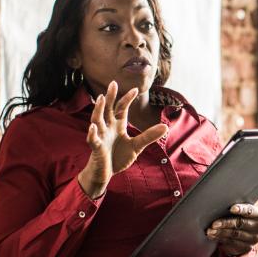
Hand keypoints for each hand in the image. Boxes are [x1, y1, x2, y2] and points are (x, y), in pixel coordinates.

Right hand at [77, 81, 167, 198]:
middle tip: (113, 83)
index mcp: (117, 125)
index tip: (135, 89)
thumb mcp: (137, 146)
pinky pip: (93, 139)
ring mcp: (100, 136)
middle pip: (107, 109)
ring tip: (100, 98)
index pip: (121, 109)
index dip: (127, 99)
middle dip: (110, 97)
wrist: (105, 173)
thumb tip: (165, 127)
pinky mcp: (96, 148)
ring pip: (97, 120)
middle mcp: (107, 128)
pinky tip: (92, 127)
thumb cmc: (118, 157)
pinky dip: (92, 134)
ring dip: (98, 109)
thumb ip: (149, 136)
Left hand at [208, 204, 257, 256]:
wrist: (244, 234)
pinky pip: (231, 242)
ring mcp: (254, 238)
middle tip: (214, 223)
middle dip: (226, 223)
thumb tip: (218, 205)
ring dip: (220, 232)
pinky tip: (212, 236)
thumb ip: (235, 208)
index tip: (232, 209)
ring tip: (210, 230)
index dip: (242, 209)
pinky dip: (220, 238)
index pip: (250, 211)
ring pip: (235, 234)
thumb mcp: (240, 211)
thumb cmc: (240, 217)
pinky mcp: (247, 247)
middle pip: (241, 223)